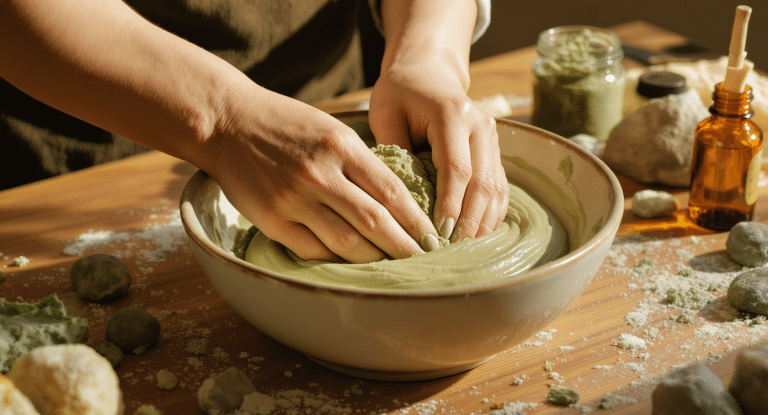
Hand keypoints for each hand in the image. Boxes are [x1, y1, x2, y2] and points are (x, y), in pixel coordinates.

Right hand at [202, 85, 439, 262]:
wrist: (227, 123)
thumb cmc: (287, 125)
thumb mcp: (331, 130)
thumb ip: (361, 162)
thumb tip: (396, 203)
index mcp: (341, 146)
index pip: (391, 192)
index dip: (416, 220)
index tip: (433, 237)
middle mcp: (320, 173)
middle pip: (374, 222)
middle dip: (404, 248)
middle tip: (422, 263)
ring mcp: (293, 198)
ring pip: (345, 242)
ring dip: (373, 260)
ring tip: (391, 268)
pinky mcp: (271, 219)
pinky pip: (312, 250)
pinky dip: (335, 261)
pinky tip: (350, 265)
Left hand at [368, 55, 508, 241]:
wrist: (427, 71)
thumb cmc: (399, 93)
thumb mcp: (386, 114)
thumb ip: (395, 151)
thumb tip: (403, 200)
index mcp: (453, 114)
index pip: (458, 169)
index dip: (451, 205)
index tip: (438, 234)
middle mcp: (481, 125)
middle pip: (483, 183)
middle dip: (469, 221)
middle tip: (451, 250)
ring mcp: (493, 138)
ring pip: (496, 189)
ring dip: (482, 222)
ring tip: (463, 250)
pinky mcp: (495, 150)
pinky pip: (499, 188)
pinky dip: (490, 214)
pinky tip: (475, 234)